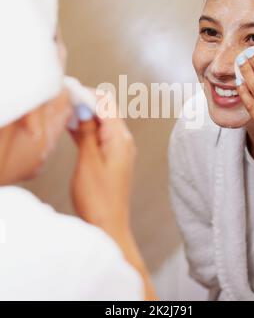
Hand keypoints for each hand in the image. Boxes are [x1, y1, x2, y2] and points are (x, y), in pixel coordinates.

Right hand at [69, 97, 135, 233]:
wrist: (109, 225)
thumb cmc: (99, 198)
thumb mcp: (88, 161)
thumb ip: (88, 132)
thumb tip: (85, 108)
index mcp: (120, 138)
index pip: (106, 103)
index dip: (88, 94)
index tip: (70, 92)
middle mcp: (123, 140)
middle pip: (107, 111)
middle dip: (87, 103)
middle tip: (66, 103)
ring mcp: (119, 149)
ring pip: (103, 123)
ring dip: (86, 117)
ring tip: (67, 115)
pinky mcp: (113, 158)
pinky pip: (101, 136)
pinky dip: (88, 130)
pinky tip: (74, 130)